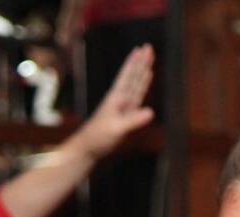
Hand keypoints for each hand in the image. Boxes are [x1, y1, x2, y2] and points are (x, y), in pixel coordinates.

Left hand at [70, 44, 154, 160]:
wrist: (88, 147)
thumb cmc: (99, 137)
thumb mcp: (117, 129)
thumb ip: (133, 120)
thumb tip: (151, 112)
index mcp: (117, 98)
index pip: (128, 77)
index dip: (135, 63)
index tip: (141, 49)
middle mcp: (120, 98)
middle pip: (133, 76)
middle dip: (141, 62)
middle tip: (148, 47)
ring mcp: (123, 105)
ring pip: (136, 83)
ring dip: (142, 71)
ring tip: (148, 59)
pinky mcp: (126, 113)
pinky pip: (137, 96)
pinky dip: (143, 86)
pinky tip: (146, 80)